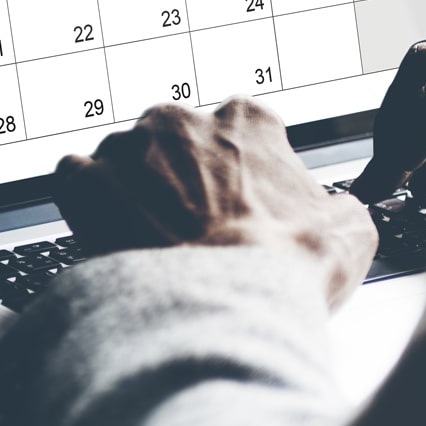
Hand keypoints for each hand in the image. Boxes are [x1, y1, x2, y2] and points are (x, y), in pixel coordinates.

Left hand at [54, 99, 376, 307]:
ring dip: (132, 194)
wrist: (221, 306)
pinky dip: (86, 204)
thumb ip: (337, 206)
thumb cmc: (286, 270)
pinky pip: (76, 180)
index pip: (240, 131)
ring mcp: (127, 145)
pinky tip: (105, 237)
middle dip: (179, 181)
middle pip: (175, 144)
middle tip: (190, 231)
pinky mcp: (83, 179)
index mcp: (247, 120)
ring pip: (124, 161)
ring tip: (147, 245)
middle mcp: (182, 119)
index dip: (240, 174)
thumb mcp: (349, 232)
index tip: (238, 206)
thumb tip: (335, 211)